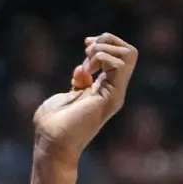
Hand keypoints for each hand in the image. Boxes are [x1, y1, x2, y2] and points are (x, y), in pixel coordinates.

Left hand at [32, 33, 137, 163]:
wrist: (52, 143)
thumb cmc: (53, 124)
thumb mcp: (67, 95)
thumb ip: (78, 84)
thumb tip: (82, 71)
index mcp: (104, 89)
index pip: (121, 56)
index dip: (105, 42)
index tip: (85, 45)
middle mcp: (113, 90)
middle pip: (130, 52)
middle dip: (107, 41)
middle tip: (87, 52)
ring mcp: (114, 94)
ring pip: (129, 55)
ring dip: (103, 49)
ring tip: (87, 63)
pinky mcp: (111, 98)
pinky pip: (119, 65)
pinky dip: (101, 58)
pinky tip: (86, 71)